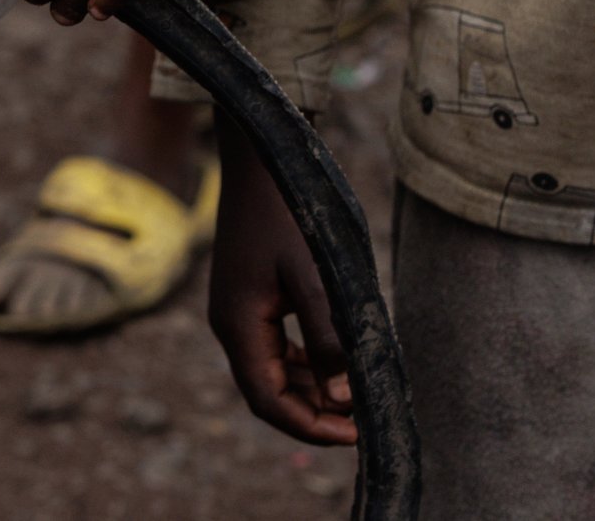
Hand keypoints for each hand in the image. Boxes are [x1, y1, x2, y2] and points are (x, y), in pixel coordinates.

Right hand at [207, 120, 355, 445]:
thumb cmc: (290, 213)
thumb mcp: (317, 277)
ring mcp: (236, 310)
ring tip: (356, 393)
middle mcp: (230, 324)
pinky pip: (274, 348)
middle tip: (364, 420)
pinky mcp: (248, 297)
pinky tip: (334, 359)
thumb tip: (344, 398)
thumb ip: (330, 338)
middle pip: (268, 393)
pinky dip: (304, 365)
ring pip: (272, 372)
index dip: (312, 427)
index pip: (270, 402)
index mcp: (238, 324)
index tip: (358, 433)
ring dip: (311, 390)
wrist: (261, 161)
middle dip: (314, 414)